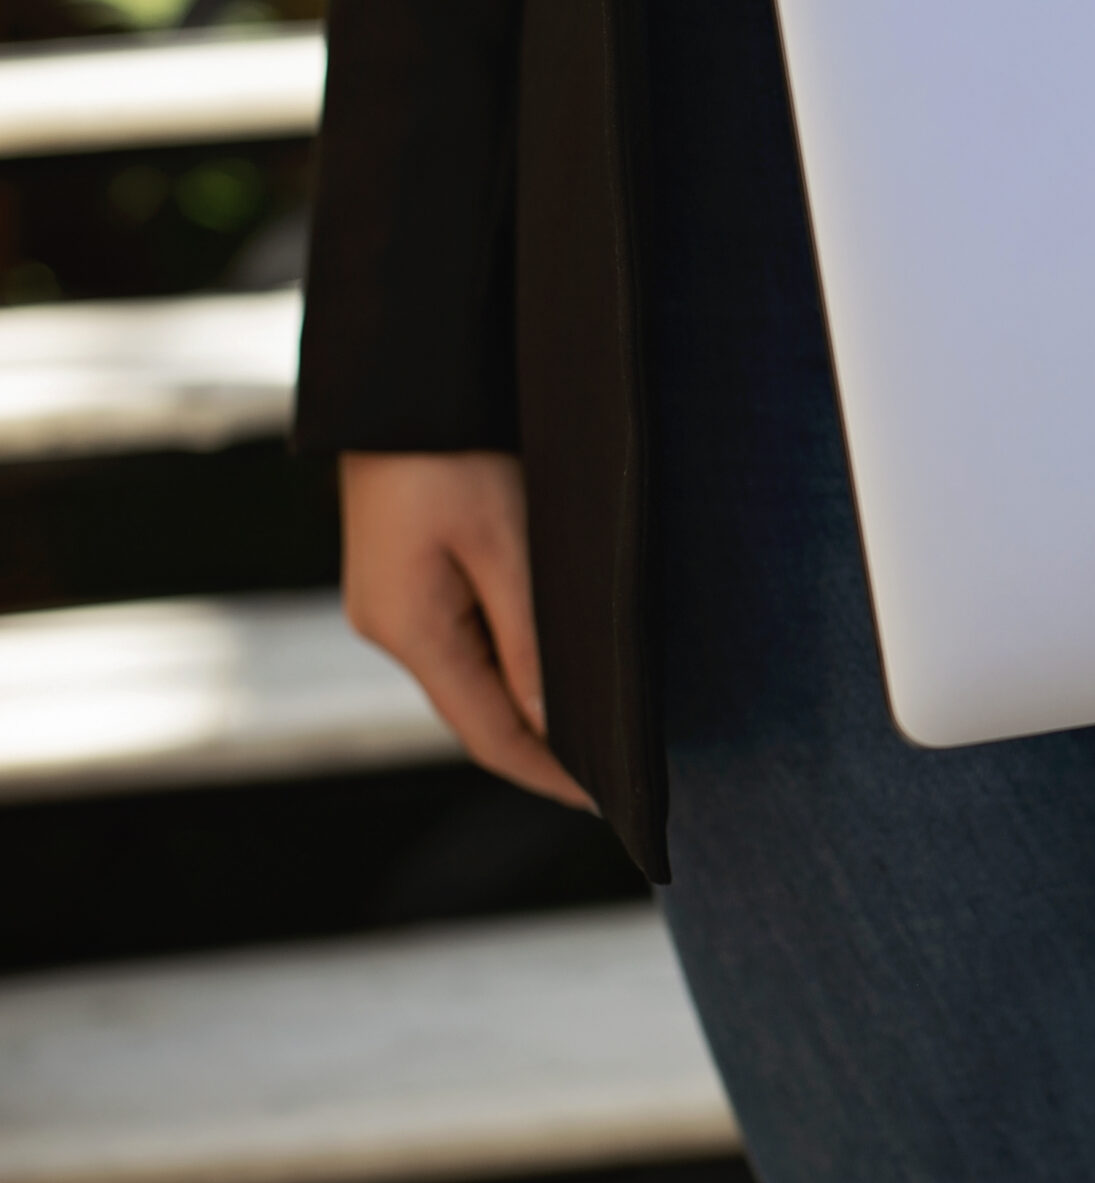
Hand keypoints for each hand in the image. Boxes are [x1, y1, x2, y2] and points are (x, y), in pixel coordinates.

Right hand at [339, 450, 592, 808]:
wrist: (402, 384)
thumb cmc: (453, 454)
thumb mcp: (505, 544)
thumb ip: (527, 639)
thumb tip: (550, 721)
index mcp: (412, 630)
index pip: (488, 735)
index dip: (549, 773)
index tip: (606, 798)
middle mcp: (391, 627)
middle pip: (477, 712)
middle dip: (544, 744)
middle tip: (616, 766)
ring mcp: (390, 602)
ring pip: (471, 676)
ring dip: (527, 703)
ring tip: (596, 724)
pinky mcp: (401, 576)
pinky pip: (463, 637)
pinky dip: (509, 660)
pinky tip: (551, 662)